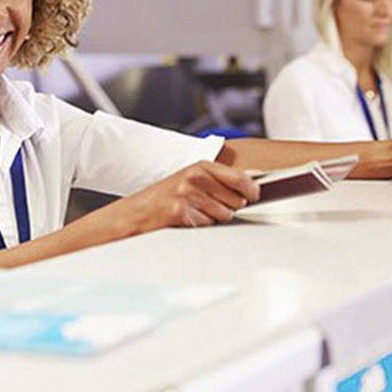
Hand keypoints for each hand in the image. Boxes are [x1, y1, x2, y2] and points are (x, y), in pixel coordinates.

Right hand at [121, 161, 259, 230]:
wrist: (138, 211)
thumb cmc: (167, 196)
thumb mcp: (193, 180)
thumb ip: (219, 181)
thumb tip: (251, 190)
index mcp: (201, 166)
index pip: (241, 177)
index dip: (252, 190)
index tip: (253, 196)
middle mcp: (196, 177)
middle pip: (236, 200)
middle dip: (228, 207)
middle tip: (210, 206)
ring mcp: (188, 193)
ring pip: (224, 215)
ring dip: (214, 218)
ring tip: (196, 211)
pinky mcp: (182, 211)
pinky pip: (207, 224)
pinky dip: (200, 225)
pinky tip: (187, 218)